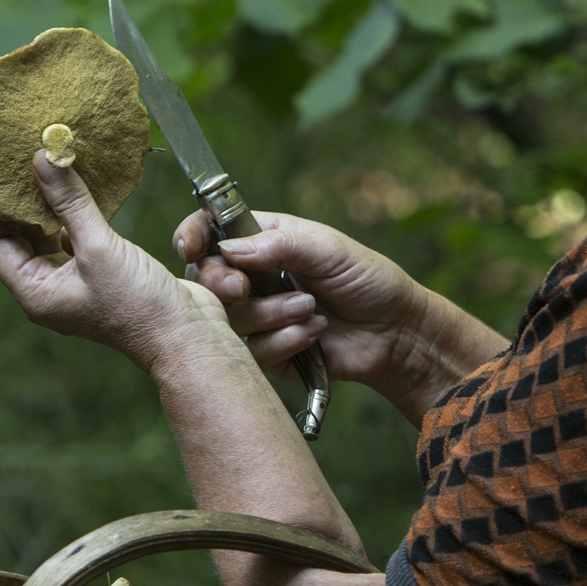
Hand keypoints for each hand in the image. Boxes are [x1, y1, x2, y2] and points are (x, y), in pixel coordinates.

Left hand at [0, 152, 232, 374]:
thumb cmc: (139, 303)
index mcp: (35, 294)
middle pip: (22, 240)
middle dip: (29, 206)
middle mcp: (50, 292)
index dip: (2, 209)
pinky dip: (81, 221)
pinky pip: (79, 244)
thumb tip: (42, 160)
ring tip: (63, 176)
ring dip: (56, 211)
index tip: (15, 175)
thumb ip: (69, 202)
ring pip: (52, 241)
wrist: (187, 337)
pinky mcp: (101, 279)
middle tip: (38, 168)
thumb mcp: (99, 247)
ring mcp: (76, 287)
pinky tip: (91, 198)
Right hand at [174, 210, 506, 423]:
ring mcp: (259, 316)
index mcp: (263, 241)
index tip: (190, 246)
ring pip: (229, 319)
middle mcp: (254, 277)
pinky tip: (314, 334)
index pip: (212, 233)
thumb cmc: (368, 280)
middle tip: (242, 287)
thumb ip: (280, 244)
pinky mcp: (269, 352)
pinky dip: (284, 341)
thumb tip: (228, 249)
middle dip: (220, 282)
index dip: (193, 236)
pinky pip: (253, 352)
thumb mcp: (328, 249)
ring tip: (310, 308)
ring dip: (269, 313)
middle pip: (206, 279)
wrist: (396, 333)